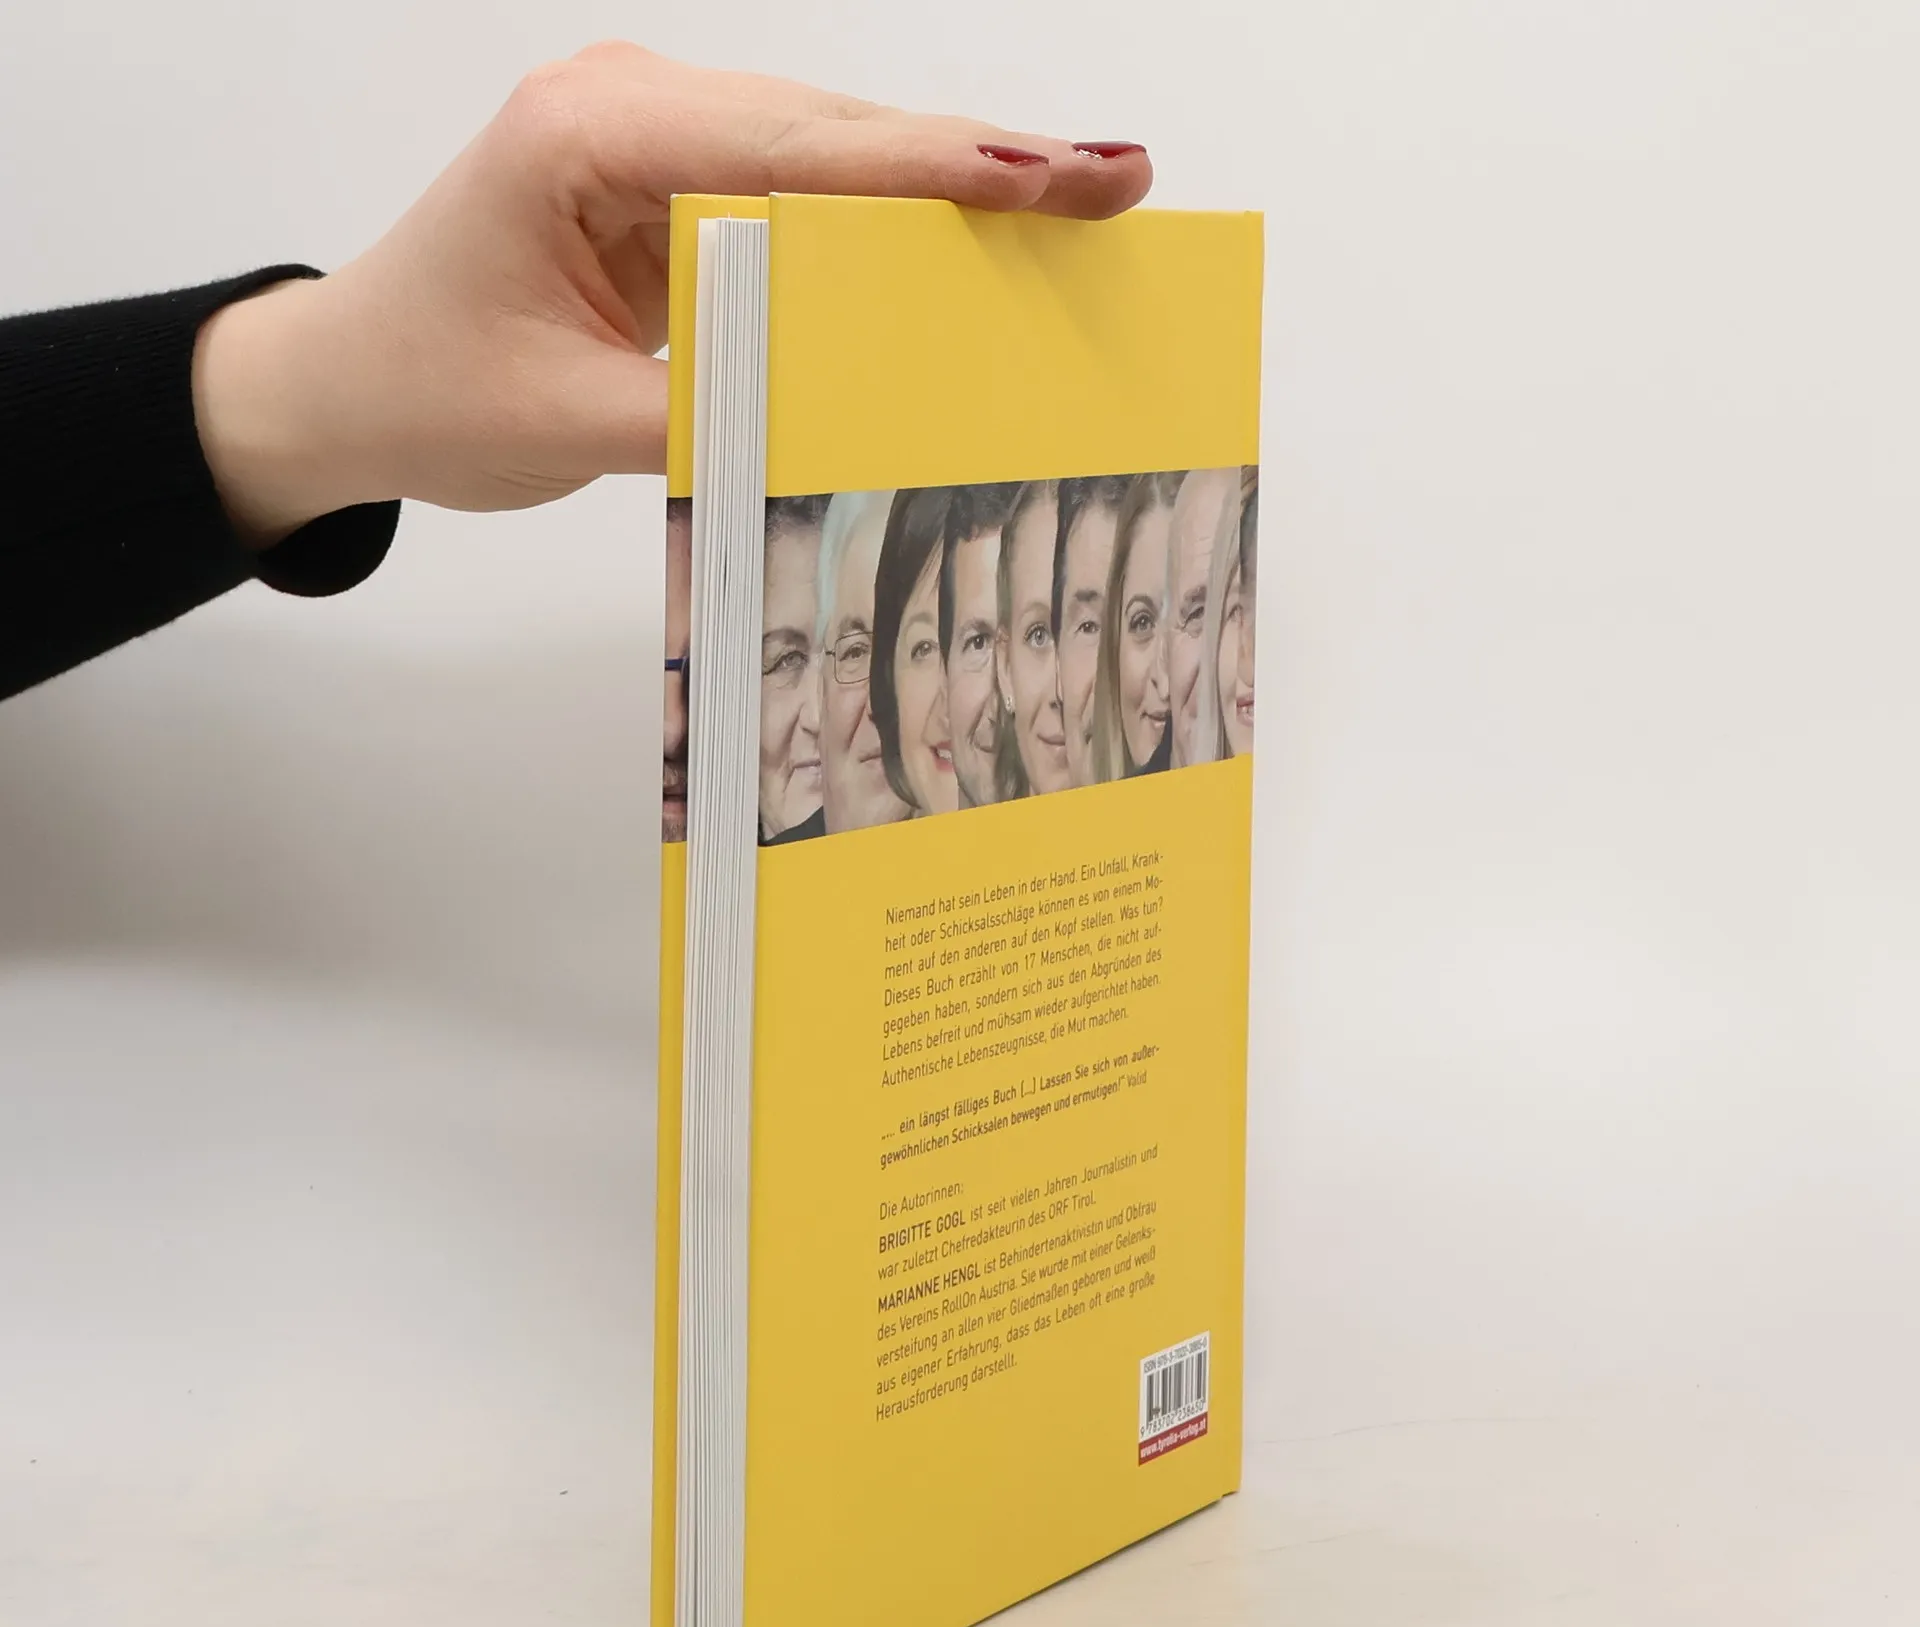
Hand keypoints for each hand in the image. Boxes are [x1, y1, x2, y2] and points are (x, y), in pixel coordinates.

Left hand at [191, 43, 1152, 546]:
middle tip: (1116, 184)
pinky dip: (889, 230)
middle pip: (835, 131)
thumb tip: (851, 422)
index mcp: (586, 137)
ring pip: (832, 156)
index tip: (1046, 179)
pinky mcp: (678, 187)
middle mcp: (632, 110)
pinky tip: (975, 248)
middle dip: (977, 166)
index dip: (928, 171)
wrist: (347, 383)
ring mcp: (658, 140)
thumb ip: (710, 416)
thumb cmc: (426, 388)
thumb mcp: (565, 426)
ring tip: (1076, 210)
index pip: (789, 150)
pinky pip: (804, 200)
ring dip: (947, 194)